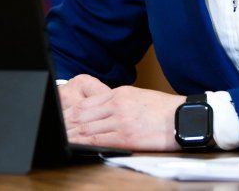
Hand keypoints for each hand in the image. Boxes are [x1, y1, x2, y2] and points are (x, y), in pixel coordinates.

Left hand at [59, 74, 184, 150]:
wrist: (184, 118)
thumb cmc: (165, 110)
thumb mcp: (139, 97)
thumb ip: (119, 103)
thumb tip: (103, 111)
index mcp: (120, 94)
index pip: (87, 103)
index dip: (70, 112)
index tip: (61, 118)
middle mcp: (117, 105)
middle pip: (83, 114)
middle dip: (66, 123)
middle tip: (54, 129)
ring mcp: (120, 120)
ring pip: (87, 127)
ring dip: (71, 134)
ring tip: (60, 138)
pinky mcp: (126, 136)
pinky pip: (98, 140)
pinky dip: (83, 143)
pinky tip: (76, 146)